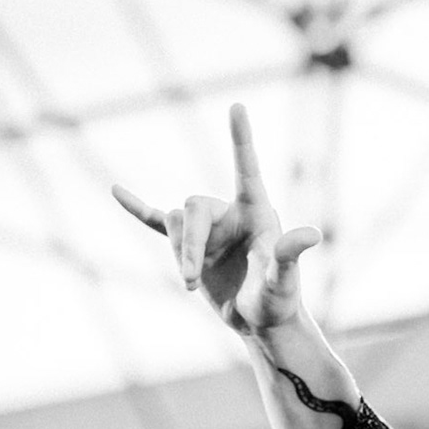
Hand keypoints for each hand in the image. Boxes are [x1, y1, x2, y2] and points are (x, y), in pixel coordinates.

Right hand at [111, 104, 319, 335]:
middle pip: (192, 208)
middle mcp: (230, 213)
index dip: (241, 138)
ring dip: (178, 253)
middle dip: (186, 245)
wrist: (260, 323)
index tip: (237, 106)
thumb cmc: (279, 300)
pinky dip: (137, 209)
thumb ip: (289, 256)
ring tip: (190, 284)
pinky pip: (157, 222)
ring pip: (174, 222)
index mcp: (257, 210)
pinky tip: (116, 192)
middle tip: (189, 281)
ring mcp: (208, 229)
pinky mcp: (190, 247)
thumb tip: (312, 235)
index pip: (246, 168)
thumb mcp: (284, 281)